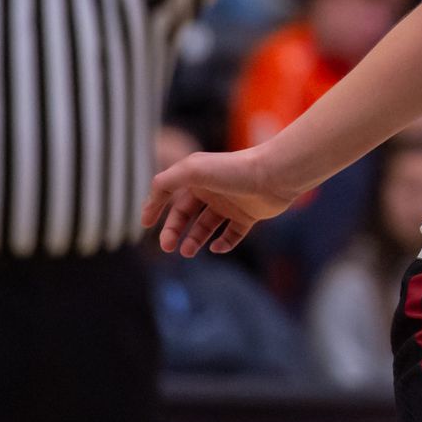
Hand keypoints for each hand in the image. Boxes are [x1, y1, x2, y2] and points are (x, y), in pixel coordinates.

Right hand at [141, 145, 304, 256]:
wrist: (275, 174)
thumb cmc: (233, 170)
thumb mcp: (192, 170)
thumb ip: (165, 182)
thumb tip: (149, 200)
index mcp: (198, 177)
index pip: (170, 194)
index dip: (155, 207)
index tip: (145, 224)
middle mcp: (213, 189)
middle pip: (186, 214)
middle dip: (174, 231)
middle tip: (168, 246)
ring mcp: (232, 203)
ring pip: (207, 226)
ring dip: (195, 239)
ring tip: (188, 251)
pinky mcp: (249, 215)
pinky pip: (232, 234)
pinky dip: (224, 243)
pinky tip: (217, 247)